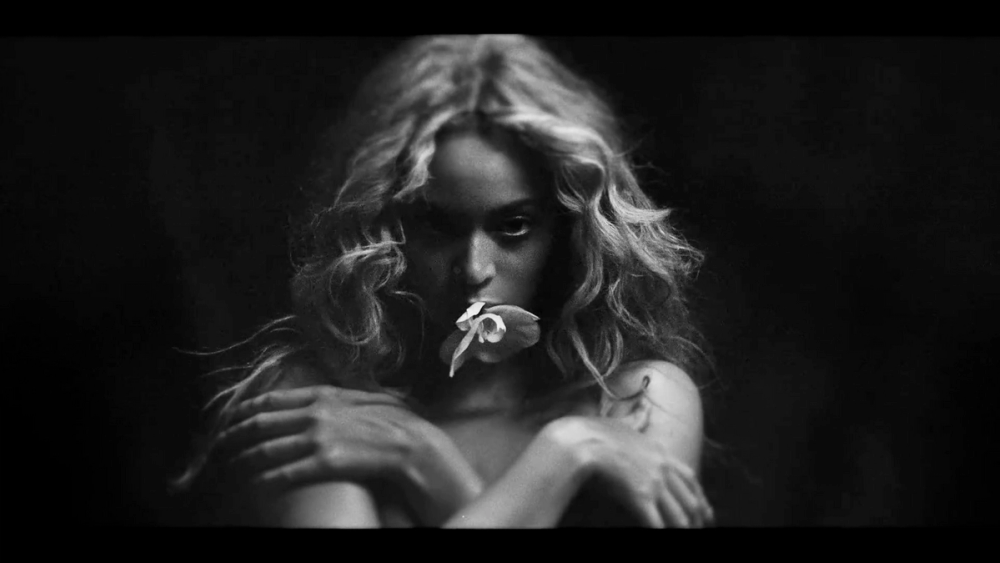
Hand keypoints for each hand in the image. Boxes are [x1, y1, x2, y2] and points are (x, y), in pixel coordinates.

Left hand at [215, 385, 480, 524]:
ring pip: (265, 448)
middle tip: (216, 447)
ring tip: (228, 468)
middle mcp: (315, 412)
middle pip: (259, 423)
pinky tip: (255, 485)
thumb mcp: (361, 400)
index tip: (226, 420)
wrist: (413, 446)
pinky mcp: (325, 462)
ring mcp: (319, 437)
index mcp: (322, 395)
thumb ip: (335, 397)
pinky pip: (285, 473)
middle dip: (232, 436)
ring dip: (241, 460)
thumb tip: (314, 396)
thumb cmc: (391, 424)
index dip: (242, 411)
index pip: (269, 399)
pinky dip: (265, 479)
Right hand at [543, 415, 713, 527]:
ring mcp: (653, 483)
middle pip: (690, 498)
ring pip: (679, 513)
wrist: (586, 441)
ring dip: (683, 526)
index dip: (700, 495)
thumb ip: (637, 418)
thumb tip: (645, 408)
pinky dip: (662, 530)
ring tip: (686, 533)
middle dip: (697, 516)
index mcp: (661, 451)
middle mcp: (663, 468)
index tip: (706, 508)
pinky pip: (658, 522)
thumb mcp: (624, 422)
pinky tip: (662, 534)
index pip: (689, 477)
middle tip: (700, 527)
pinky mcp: (641, 497)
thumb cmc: (599, 432)